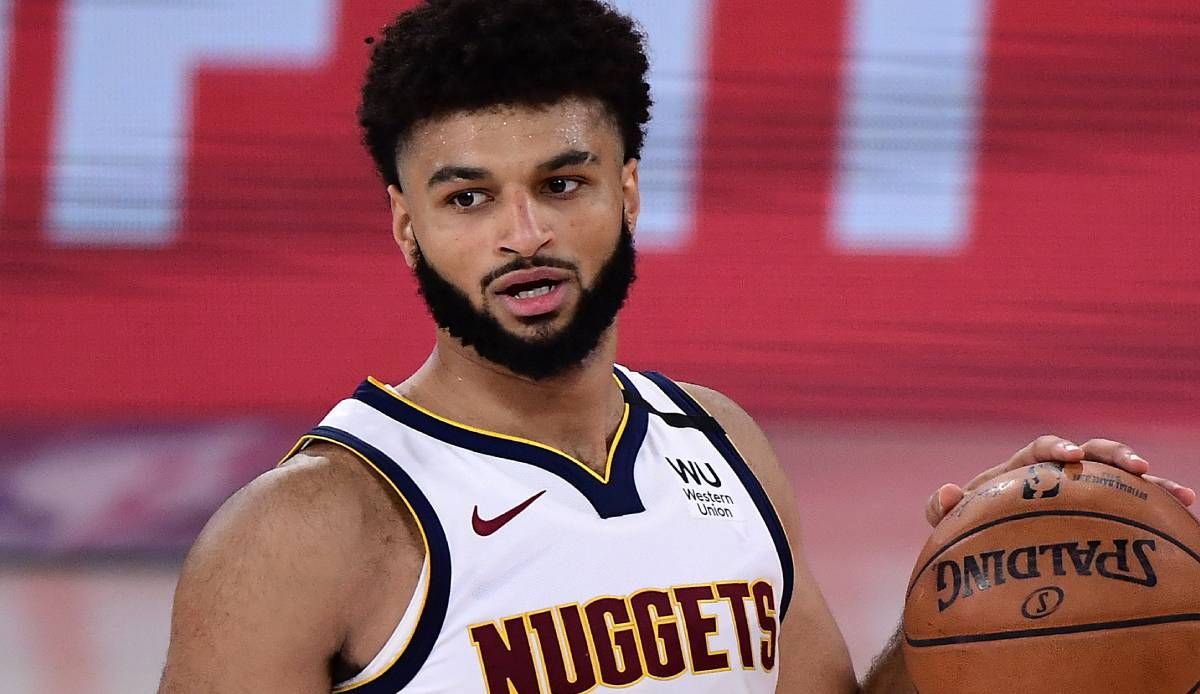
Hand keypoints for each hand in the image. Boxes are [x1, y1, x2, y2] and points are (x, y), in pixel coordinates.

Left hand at [925, 435, 1196, 525]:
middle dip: (1116, 454)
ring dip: (1152, 483)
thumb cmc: (968, 534)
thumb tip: (947, 493)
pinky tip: (1187, 515)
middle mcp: (1058, 476)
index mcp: (1024, 469)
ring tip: (1180, 494)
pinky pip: (1136, 510)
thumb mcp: (949, 526)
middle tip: (1137, 468)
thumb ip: (940, 509)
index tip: (1069, 457)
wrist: (987, 559)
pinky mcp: (1103, 515)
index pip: (1042, 449)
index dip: (1058, 447)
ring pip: (1122, 480)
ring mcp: (1084, 494)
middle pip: (1092, 453)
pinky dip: (1160, 511)